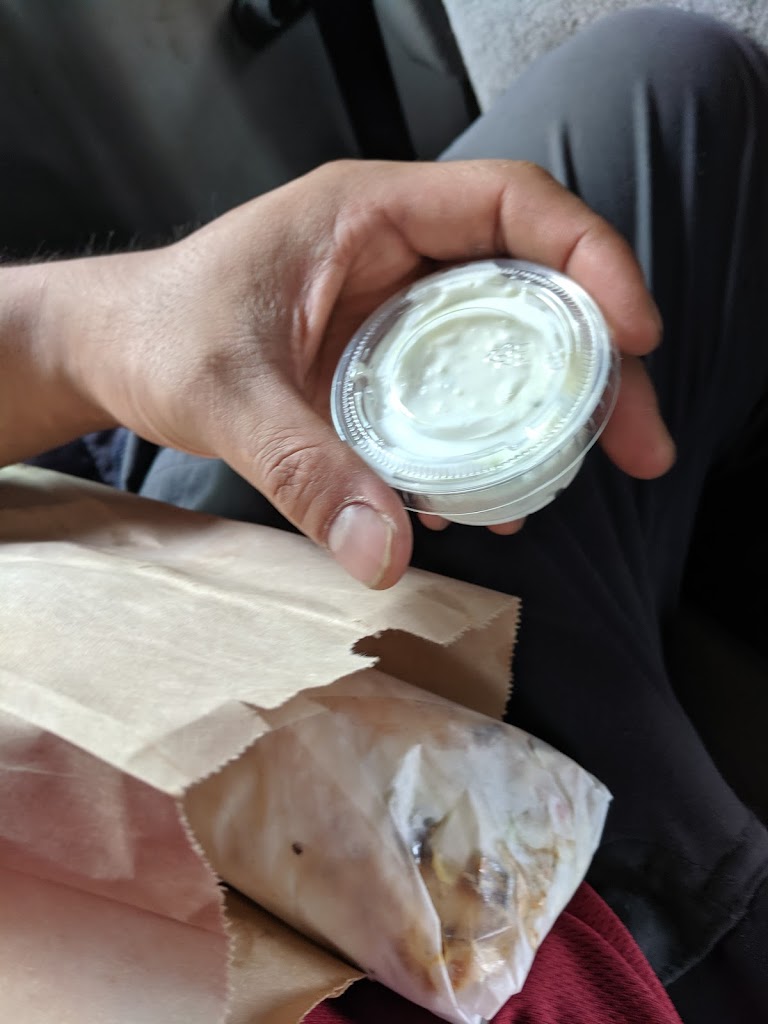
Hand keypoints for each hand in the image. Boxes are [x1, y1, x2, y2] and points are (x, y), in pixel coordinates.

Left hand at [50, 159, 674, 586]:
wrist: (112, 349)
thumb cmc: (156, 332)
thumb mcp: (226, 397)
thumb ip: (305, 470)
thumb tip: (384, 554)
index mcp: (369, 214)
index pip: (513, 206)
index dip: (591, 259)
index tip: (635, 333)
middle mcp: (397, 254)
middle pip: (535, 285)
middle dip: (601, 358)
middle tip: (640, 441)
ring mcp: (395, 311)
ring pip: (507, 343)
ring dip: (557, 406)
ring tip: (589, 472)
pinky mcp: (384, 362)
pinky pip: (461, 392)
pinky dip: (489, 440)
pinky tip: (496, 498)